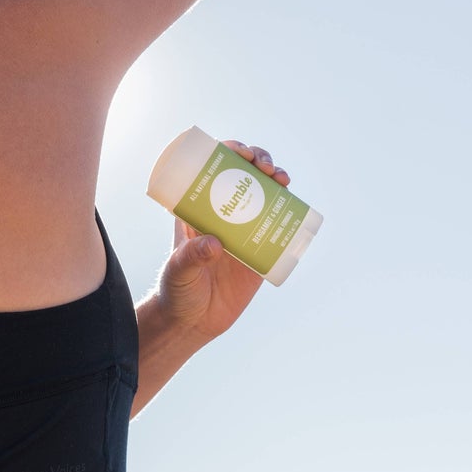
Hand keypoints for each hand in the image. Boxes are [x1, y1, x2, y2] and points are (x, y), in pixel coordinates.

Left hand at [157, 140, 290, 343]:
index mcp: (197, 208)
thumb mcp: (179, 271)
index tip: (240, 152)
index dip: (228, 151)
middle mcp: (222, 212)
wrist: (194, 320)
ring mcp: (243, 228)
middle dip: (257, 159)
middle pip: (243, 173)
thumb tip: (214, 243)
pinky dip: (289, 207)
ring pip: (263, 191)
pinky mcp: (260, 247)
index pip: (212, 168)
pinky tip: (294, 201)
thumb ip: (191, 258)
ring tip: (282, 178)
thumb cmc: (177, 290)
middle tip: (264, 166)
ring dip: (276, 177)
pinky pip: (278, 222)